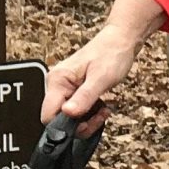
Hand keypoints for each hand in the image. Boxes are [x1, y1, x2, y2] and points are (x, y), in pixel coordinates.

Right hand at [42, 0, 165, 121]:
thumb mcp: (101, 78)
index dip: (66, 126)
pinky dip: (89, 114)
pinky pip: (75, 111)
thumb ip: (84, 97)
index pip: (48, 115)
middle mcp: (57, 84)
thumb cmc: (111, 54)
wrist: (120, 42)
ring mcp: (64, 87)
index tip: (86, 122)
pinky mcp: (72, 90)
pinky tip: (100, 106)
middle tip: (99, 114)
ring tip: (101, 108)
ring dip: (87, 119)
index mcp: (58, 80)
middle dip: (80, 123)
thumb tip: (68, 113)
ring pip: (68, 118)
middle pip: (58, 119)